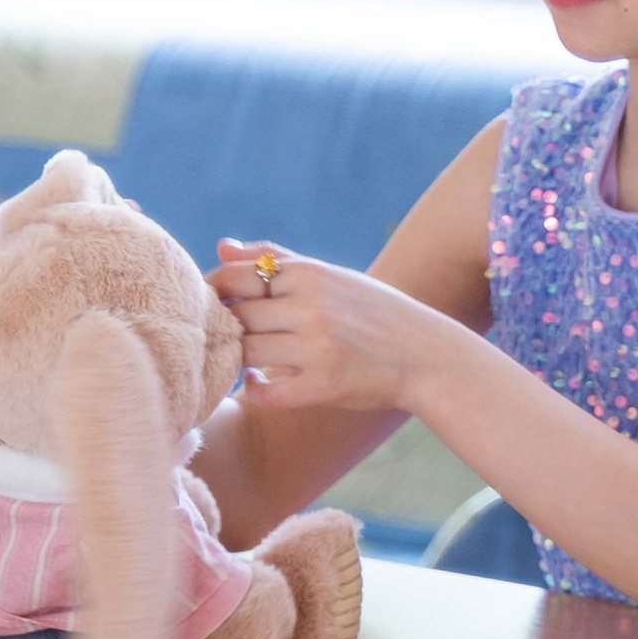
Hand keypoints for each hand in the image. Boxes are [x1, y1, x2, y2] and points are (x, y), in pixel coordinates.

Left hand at [208, 239, 452, 411]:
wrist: (426, 354)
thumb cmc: (372, 311)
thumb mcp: (328, 275)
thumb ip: (273, 259)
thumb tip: (220, 247)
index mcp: (309, 274)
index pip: (233, 278)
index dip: (211, 294)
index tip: (211, 307)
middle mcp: (312, 306)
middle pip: (237, 316)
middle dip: (220, 329)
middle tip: (219, 339)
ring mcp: (318, 347)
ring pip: (246, 353)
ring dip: (234, 359)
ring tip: (241, 360)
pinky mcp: (325, 385)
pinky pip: (268, 392)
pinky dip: (254, 390)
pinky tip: (258, 383)